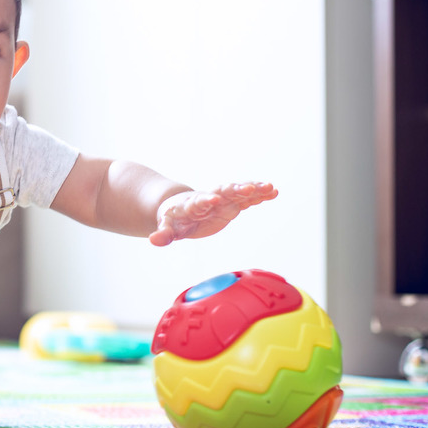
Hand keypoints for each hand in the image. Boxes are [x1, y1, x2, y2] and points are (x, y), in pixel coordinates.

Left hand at [150, 182, 276, 246]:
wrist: (180, 208)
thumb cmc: (173, 219)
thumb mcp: (167, 228)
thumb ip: (163, 234)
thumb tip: (154, 240)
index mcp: (193, 204)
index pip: (200, 201)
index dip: (206, 199)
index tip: (215, 199)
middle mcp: (210, 198)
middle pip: (223, 191)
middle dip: (236, 189)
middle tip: (250, 188)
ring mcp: (223, 199)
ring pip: (239, 192)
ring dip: (253, 189)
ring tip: (270, 187)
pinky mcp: (232, 205)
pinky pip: (247, 199)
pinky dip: (259, 195)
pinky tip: (274, 192)